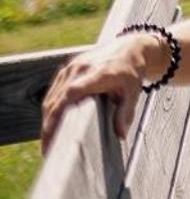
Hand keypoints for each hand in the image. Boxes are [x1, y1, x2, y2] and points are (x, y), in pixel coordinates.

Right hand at [39, 33, 155, 151]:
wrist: (130, 48)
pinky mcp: (67, 69)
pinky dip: (50, 110)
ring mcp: (71, 68)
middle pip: (56, 99)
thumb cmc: (133, 72)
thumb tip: (120, 136)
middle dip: (49, 126)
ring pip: (51, 97)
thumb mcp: (133, 92)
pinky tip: (51, 126)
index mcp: (97, 73)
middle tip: (48, 150)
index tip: (51, 134)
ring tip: (48, 143)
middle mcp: (80, 68)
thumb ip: (125, 113)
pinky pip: (53, 92)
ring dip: (47, 120)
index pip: (72, 93)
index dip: (58, 114)